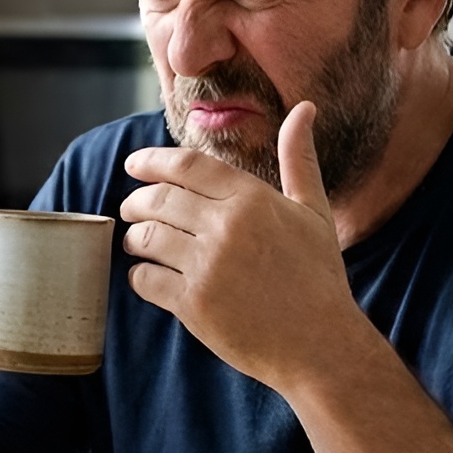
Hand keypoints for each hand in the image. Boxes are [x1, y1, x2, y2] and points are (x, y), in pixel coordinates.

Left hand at [120, 102, 362, 388]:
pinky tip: (147, 276)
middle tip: (131, 207)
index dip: (153, 160)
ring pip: (146, 237)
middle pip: (159, 198)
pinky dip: (139, 275)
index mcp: (252, 199)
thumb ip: (299, 159)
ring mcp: (207, 266)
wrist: (321, 345)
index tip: (134, 164)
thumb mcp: (314, 212)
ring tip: (136, 241)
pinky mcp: (194, 304)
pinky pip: (146, 279)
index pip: (188, 165)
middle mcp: (226, 227)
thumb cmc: (319, 278)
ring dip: (133, 236)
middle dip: (136, 200)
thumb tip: (305, 108)